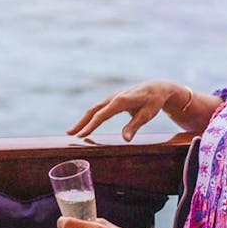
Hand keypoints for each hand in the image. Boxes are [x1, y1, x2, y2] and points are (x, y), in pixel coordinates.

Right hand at [68, 80, 186, 140]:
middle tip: (69, 134)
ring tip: (72, 132)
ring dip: (83, 120)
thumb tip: (125, 139)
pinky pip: (99, 108)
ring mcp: (113, 97)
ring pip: (94, 109)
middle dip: (81, 122)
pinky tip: (86, 124)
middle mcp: (114, 97)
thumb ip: (135, 126)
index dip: (90, 126)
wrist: (157, 87)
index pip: (101, 115)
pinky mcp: (114, 99)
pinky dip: (90, 116)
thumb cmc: (153, 101)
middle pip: (93, 110)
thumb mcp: (147, 114)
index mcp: (120, 101)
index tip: (80, 135)